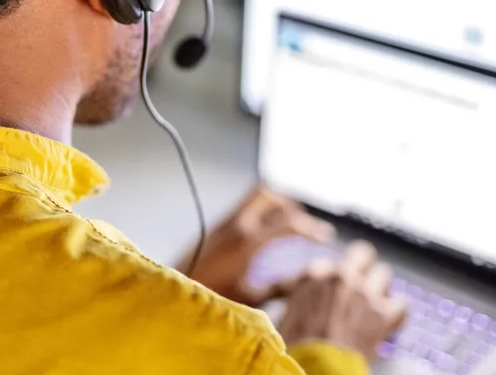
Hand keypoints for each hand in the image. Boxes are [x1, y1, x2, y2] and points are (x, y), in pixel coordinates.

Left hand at [180, 187, 334, 306]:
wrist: (172, 296)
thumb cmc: (209, 299)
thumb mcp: (250, 298)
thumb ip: (279, 288)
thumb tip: (305, 283)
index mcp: (247, 242)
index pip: (288, 223)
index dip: (311, 228)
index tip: (324, 236)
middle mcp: (234, 226)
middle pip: (268, 195)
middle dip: (291, 206)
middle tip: (305, 223)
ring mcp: (221, 224)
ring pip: (253, 197)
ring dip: (274, 204)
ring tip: (287, 223)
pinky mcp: (213, 228)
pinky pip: (242, 208)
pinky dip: (258, 212)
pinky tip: (263, 232)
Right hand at [278, 242, 407, 359]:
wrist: (315, 366)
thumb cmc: (296, 345)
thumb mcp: (287, 313)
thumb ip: (299, 298)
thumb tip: (301, 301)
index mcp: (315, 275)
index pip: (329, 265)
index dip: (333, 281)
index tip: (334, 292)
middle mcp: (342, 276)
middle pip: (362, 253)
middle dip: (364, 264)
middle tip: (364, 280)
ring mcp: (365, 293)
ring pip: (384, 272)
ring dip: (381, 287)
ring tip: (377, 303)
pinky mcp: (384, 313)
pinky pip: (402, 303)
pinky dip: (397, 312)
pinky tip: (390, 322)